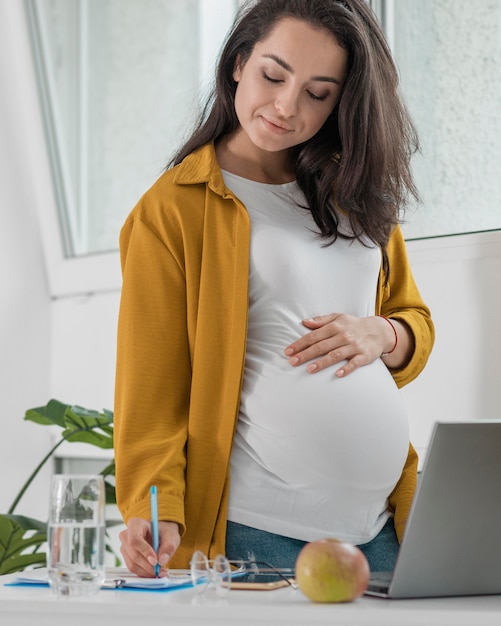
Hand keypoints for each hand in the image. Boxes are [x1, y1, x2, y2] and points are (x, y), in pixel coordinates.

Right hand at [119, 518, 180, 576]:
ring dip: (147, 571)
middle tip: (161, 569)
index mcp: (135, 524)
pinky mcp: (126, 557)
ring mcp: (125, 547)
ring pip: (132, 564)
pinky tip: (154, 571)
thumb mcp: (171, 536)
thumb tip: (162, 561)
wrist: (161, 534)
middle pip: (133, 554)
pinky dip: (144, 573)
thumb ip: (168, 547)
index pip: (134, 540)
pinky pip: (133, 569)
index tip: (155, 561)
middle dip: (148, 565)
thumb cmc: (164, 532)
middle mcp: (126, 535)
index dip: (144, 551)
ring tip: (160, 571)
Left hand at [284, 313, 400, 376]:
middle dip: (306, 354)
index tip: (288, 351)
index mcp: (335, 326)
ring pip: (335, 355)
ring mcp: (354, 346)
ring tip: (309, 369)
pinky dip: (347, 368)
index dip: (300, 344)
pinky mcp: (364, 356)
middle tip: (292, 362)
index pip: (314, 336)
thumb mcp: (338, 317)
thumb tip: (304, 322)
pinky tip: (338, 374)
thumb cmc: (353, 325)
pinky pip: (355, 363)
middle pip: (321, 346)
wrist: (379, 331)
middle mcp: (343, 336)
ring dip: (322, 362)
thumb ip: (321, 320)